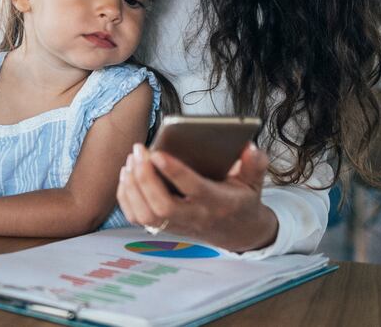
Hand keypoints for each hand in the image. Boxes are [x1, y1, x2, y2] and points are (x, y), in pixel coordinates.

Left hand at [116, 143, 278, 251]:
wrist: (238, 232)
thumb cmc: (241, 200)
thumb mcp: (254, 181)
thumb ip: (254, 164)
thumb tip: (249, 148)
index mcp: (217, 203)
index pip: (193, 189)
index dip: (174, 172)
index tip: (158, 153)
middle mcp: (195, 216)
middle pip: (162, 206)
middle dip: (145, 178)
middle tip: (139, 151)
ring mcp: (177, 225)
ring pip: (146, 215)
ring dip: (133, 187)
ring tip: (131, 160)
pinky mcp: (163, 228)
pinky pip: (137, 218)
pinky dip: (126, 197)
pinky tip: (126, 175)